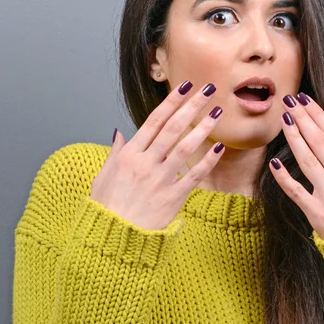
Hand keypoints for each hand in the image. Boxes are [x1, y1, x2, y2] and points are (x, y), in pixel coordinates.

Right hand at [90, 81, 224, 230]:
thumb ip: (115, 152)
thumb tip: (119, 132)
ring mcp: (160, 180)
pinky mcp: (173, 197)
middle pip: (173, 128)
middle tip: (209, 89)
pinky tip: (219, 149)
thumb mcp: (103, 176)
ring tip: (218, 112)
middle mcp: (146, 163)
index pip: (154, 120)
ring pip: (186, 147)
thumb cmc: (106, 207)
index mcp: (129, 154)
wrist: (113, 237)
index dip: (172, 101)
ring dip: (204, 128)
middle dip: (192, 106)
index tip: (186, 86)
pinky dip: (207, 162)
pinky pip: (194, 176)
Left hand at [269, 93, 323, 240]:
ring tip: (283, 119)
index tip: (307, 101)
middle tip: (289, 100)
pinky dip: (283, 178)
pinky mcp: (316, 214)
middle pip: (318, 142)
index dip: (319, 116)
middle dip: (303, 118)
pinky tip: (273, 162)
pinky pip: (296, 192)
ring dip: (293, 138)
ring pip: (306, 160)